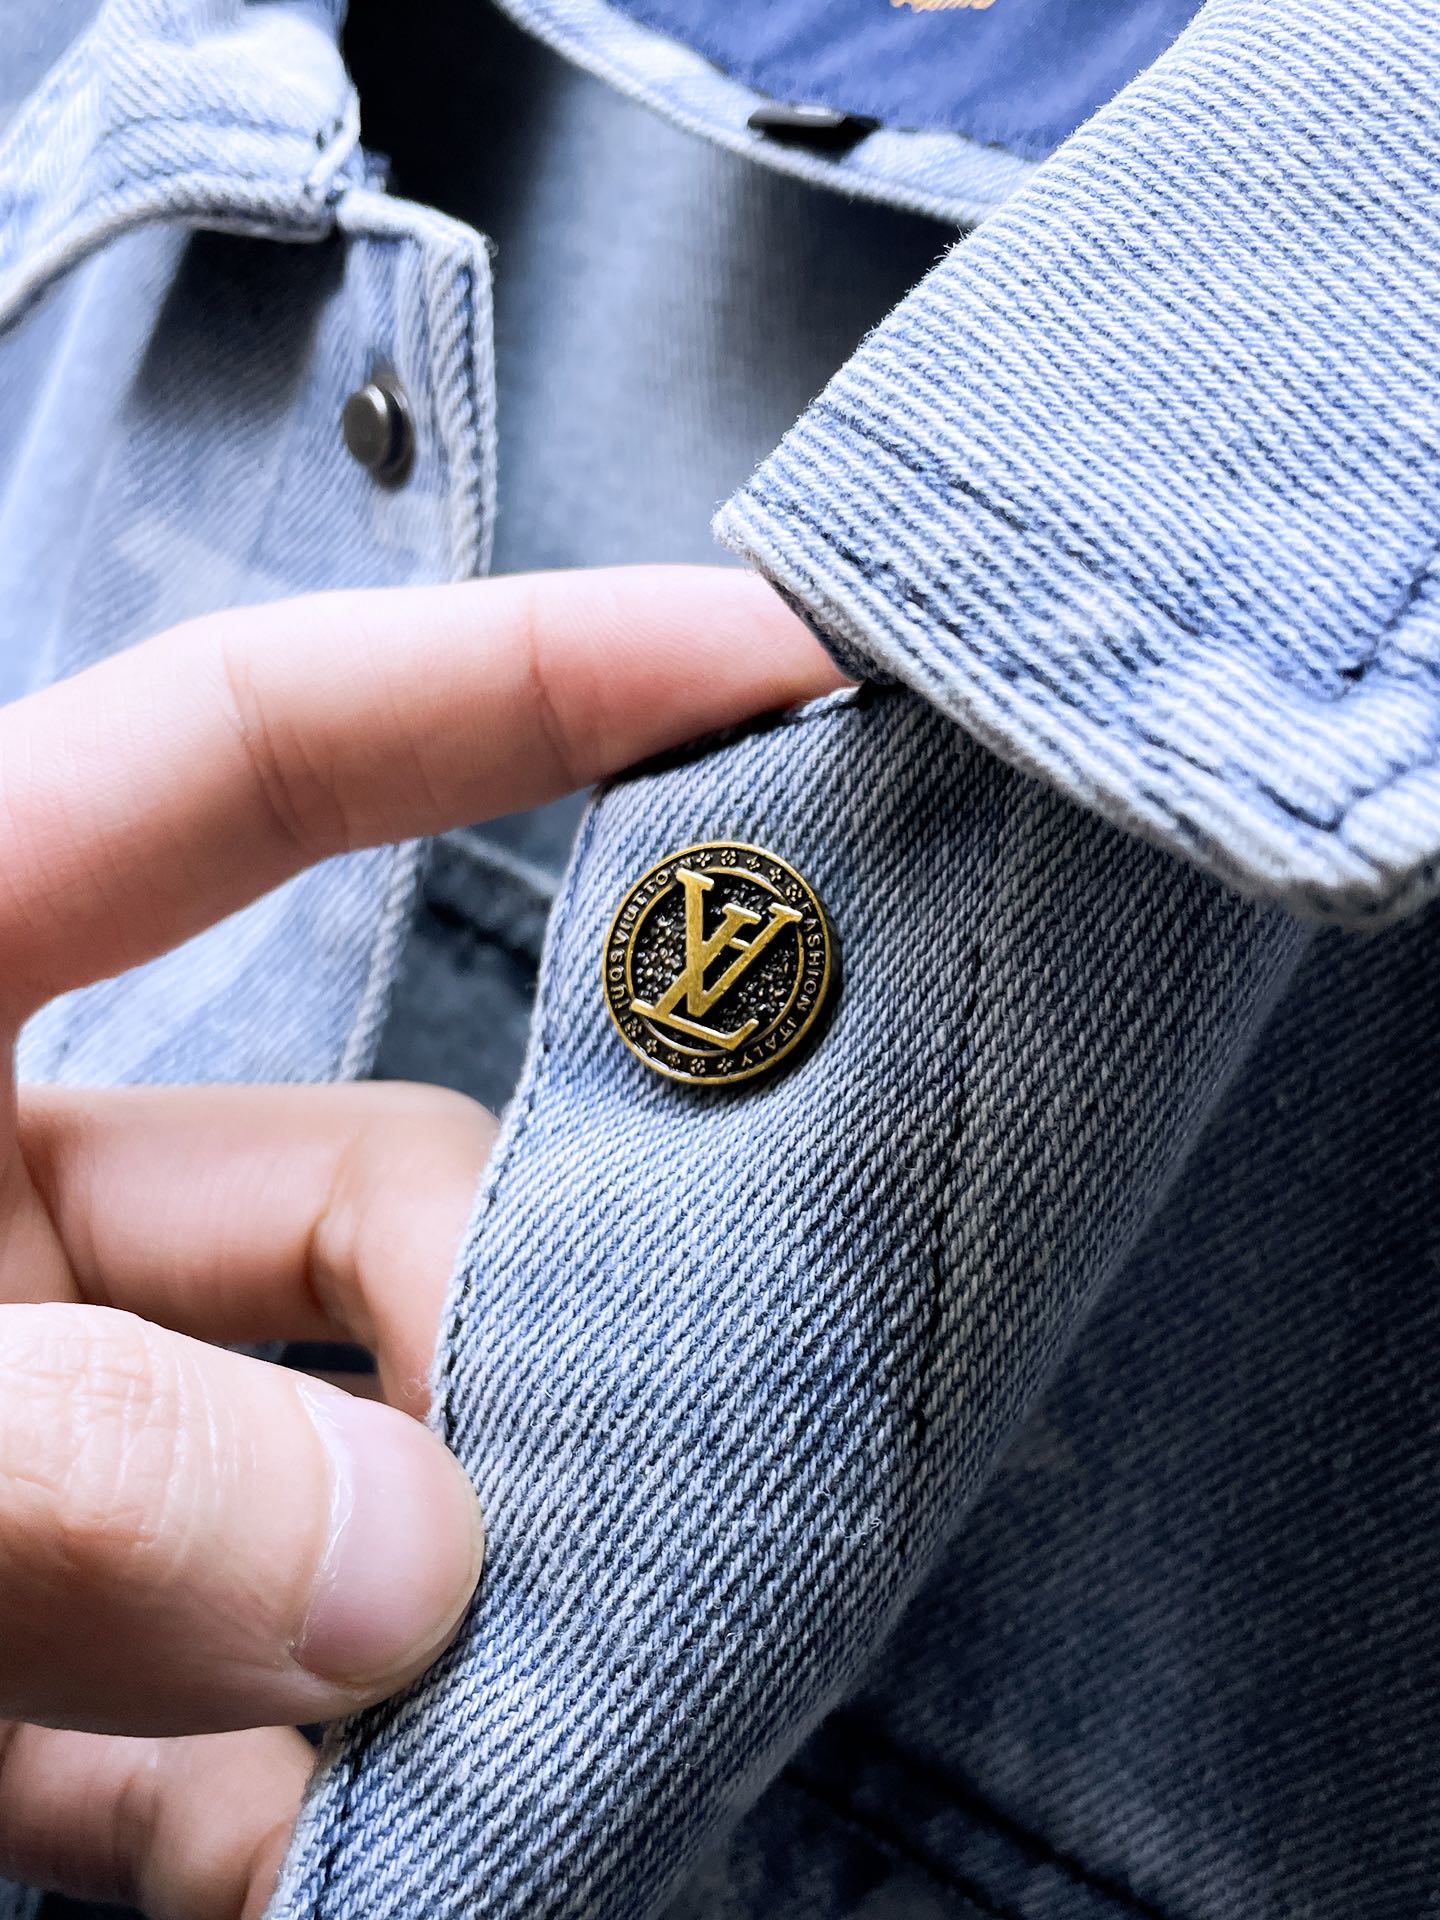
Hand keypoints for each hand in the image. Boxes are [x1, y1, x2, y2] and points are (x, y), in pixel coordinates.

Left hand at [0, 566, 840, 1918]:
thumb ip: (36, 1451)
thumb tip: (403, 1568)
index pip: (257, 764)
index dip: (526, 685)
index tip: (781, 661)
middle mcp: (0, 1217)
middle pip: (364, 1192)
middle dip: (495, 1318)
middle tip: (601, 1471)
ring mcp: (42, 1449)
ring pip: (341, 1468)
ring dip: (416, 1598)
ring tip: (476, 1723)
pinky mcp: (38, 1671)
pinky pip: (232, 1712)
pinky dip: (294, 1793)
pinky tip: (321, 1862)